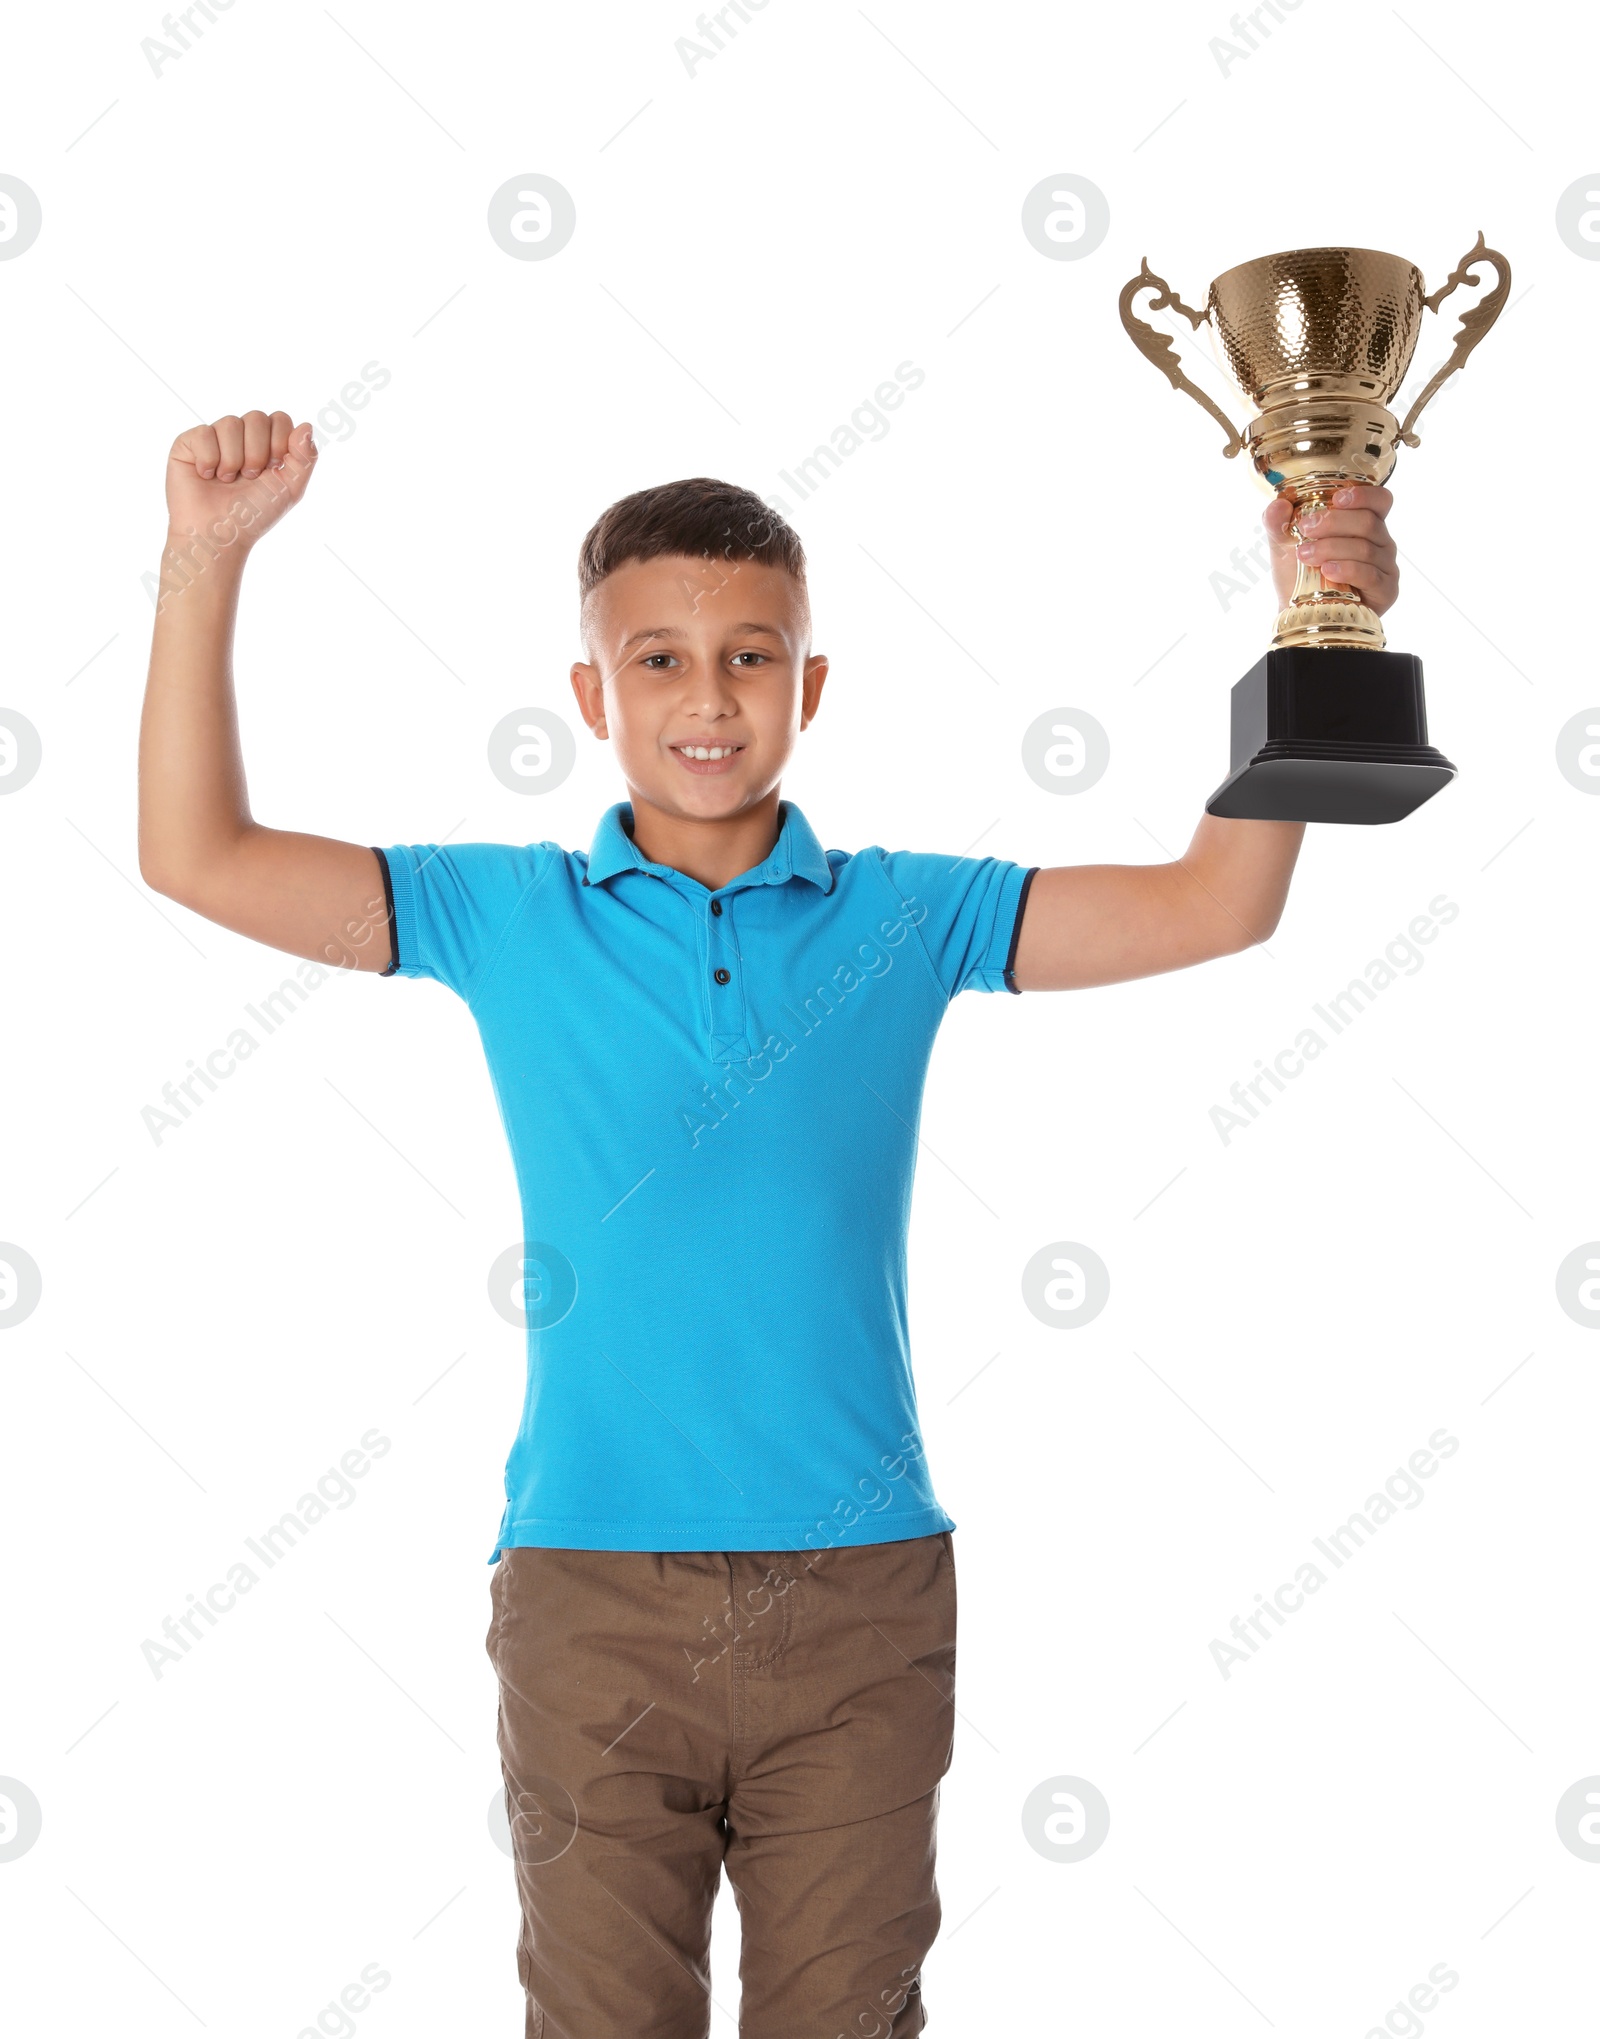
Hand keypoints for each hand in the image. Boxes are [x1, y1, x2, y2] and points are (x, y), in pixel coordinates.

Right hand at [165, 410, 316, 555]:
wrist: (219, 534)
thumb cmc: (254, 515)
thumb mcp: (290, 488)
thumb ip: (305, 457)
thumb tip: (307, 425)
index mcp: (266, 444)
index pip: (280, 419)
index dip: (279, 442)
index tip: (273, 469)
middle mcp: (241, 437)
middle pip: (256, 417)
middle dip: (257, 452)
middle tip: (249, 477)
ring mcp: (215, 438)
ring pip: (231, 423)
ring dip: (233, 459)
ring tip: (227, 480)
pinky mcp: (189, 442)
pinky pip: (204, 433)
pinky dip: (209, 459)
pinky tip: (206, 476)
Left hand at [1262, 484, 1397, 615]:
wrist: (1298, 613)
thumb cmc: (1298, 575)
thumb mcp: (1283, 545)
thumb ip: (1277, 522)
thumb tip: (1278, 505)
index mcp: (1364, 525)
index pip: (1379, 500)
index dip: (1364, 495)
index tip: (1337, 498)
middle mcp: (1381, 543)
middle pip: (1368, 522)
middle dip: (1333, 522)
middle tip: (1306, 528)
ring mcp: (1385, 567)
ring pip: (1366, 548)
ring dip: (1332, 548)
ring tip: (1305, 555)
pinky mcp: (1385, 591)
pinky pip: (1371, 575)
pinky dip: (1347, 569)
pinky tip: (1328, 570)